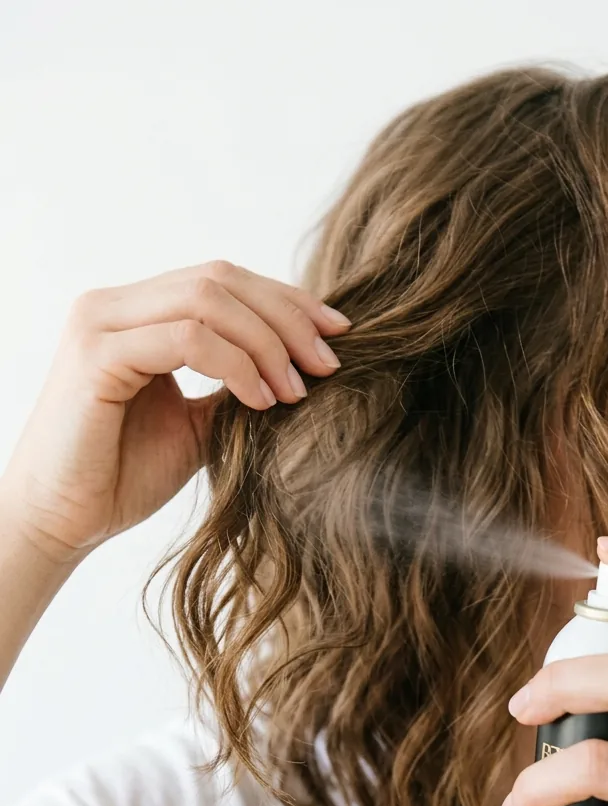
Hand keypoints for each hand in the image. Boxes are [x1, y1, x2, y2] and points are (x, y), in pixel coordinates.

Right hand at [0, 260, 350, 562]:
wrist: (65, 522)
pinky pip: (185, 338)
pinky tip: (261, 401)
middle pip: (220, 279)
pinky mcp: (97, 354)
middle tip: (329, 364)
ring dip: (266, 343)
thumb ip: (237, 384)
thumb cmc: (124, 475)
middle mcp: (115, 305)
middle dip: (287, 318)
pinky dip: (234, 365)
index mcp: (137, 312)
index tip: (339, 334)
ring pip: (206, 301)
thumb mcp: (199, 422)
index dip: (286, 300)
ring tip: (297, 391)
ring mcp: (102, 324)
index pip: (223, 281)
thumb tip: (303, 367)